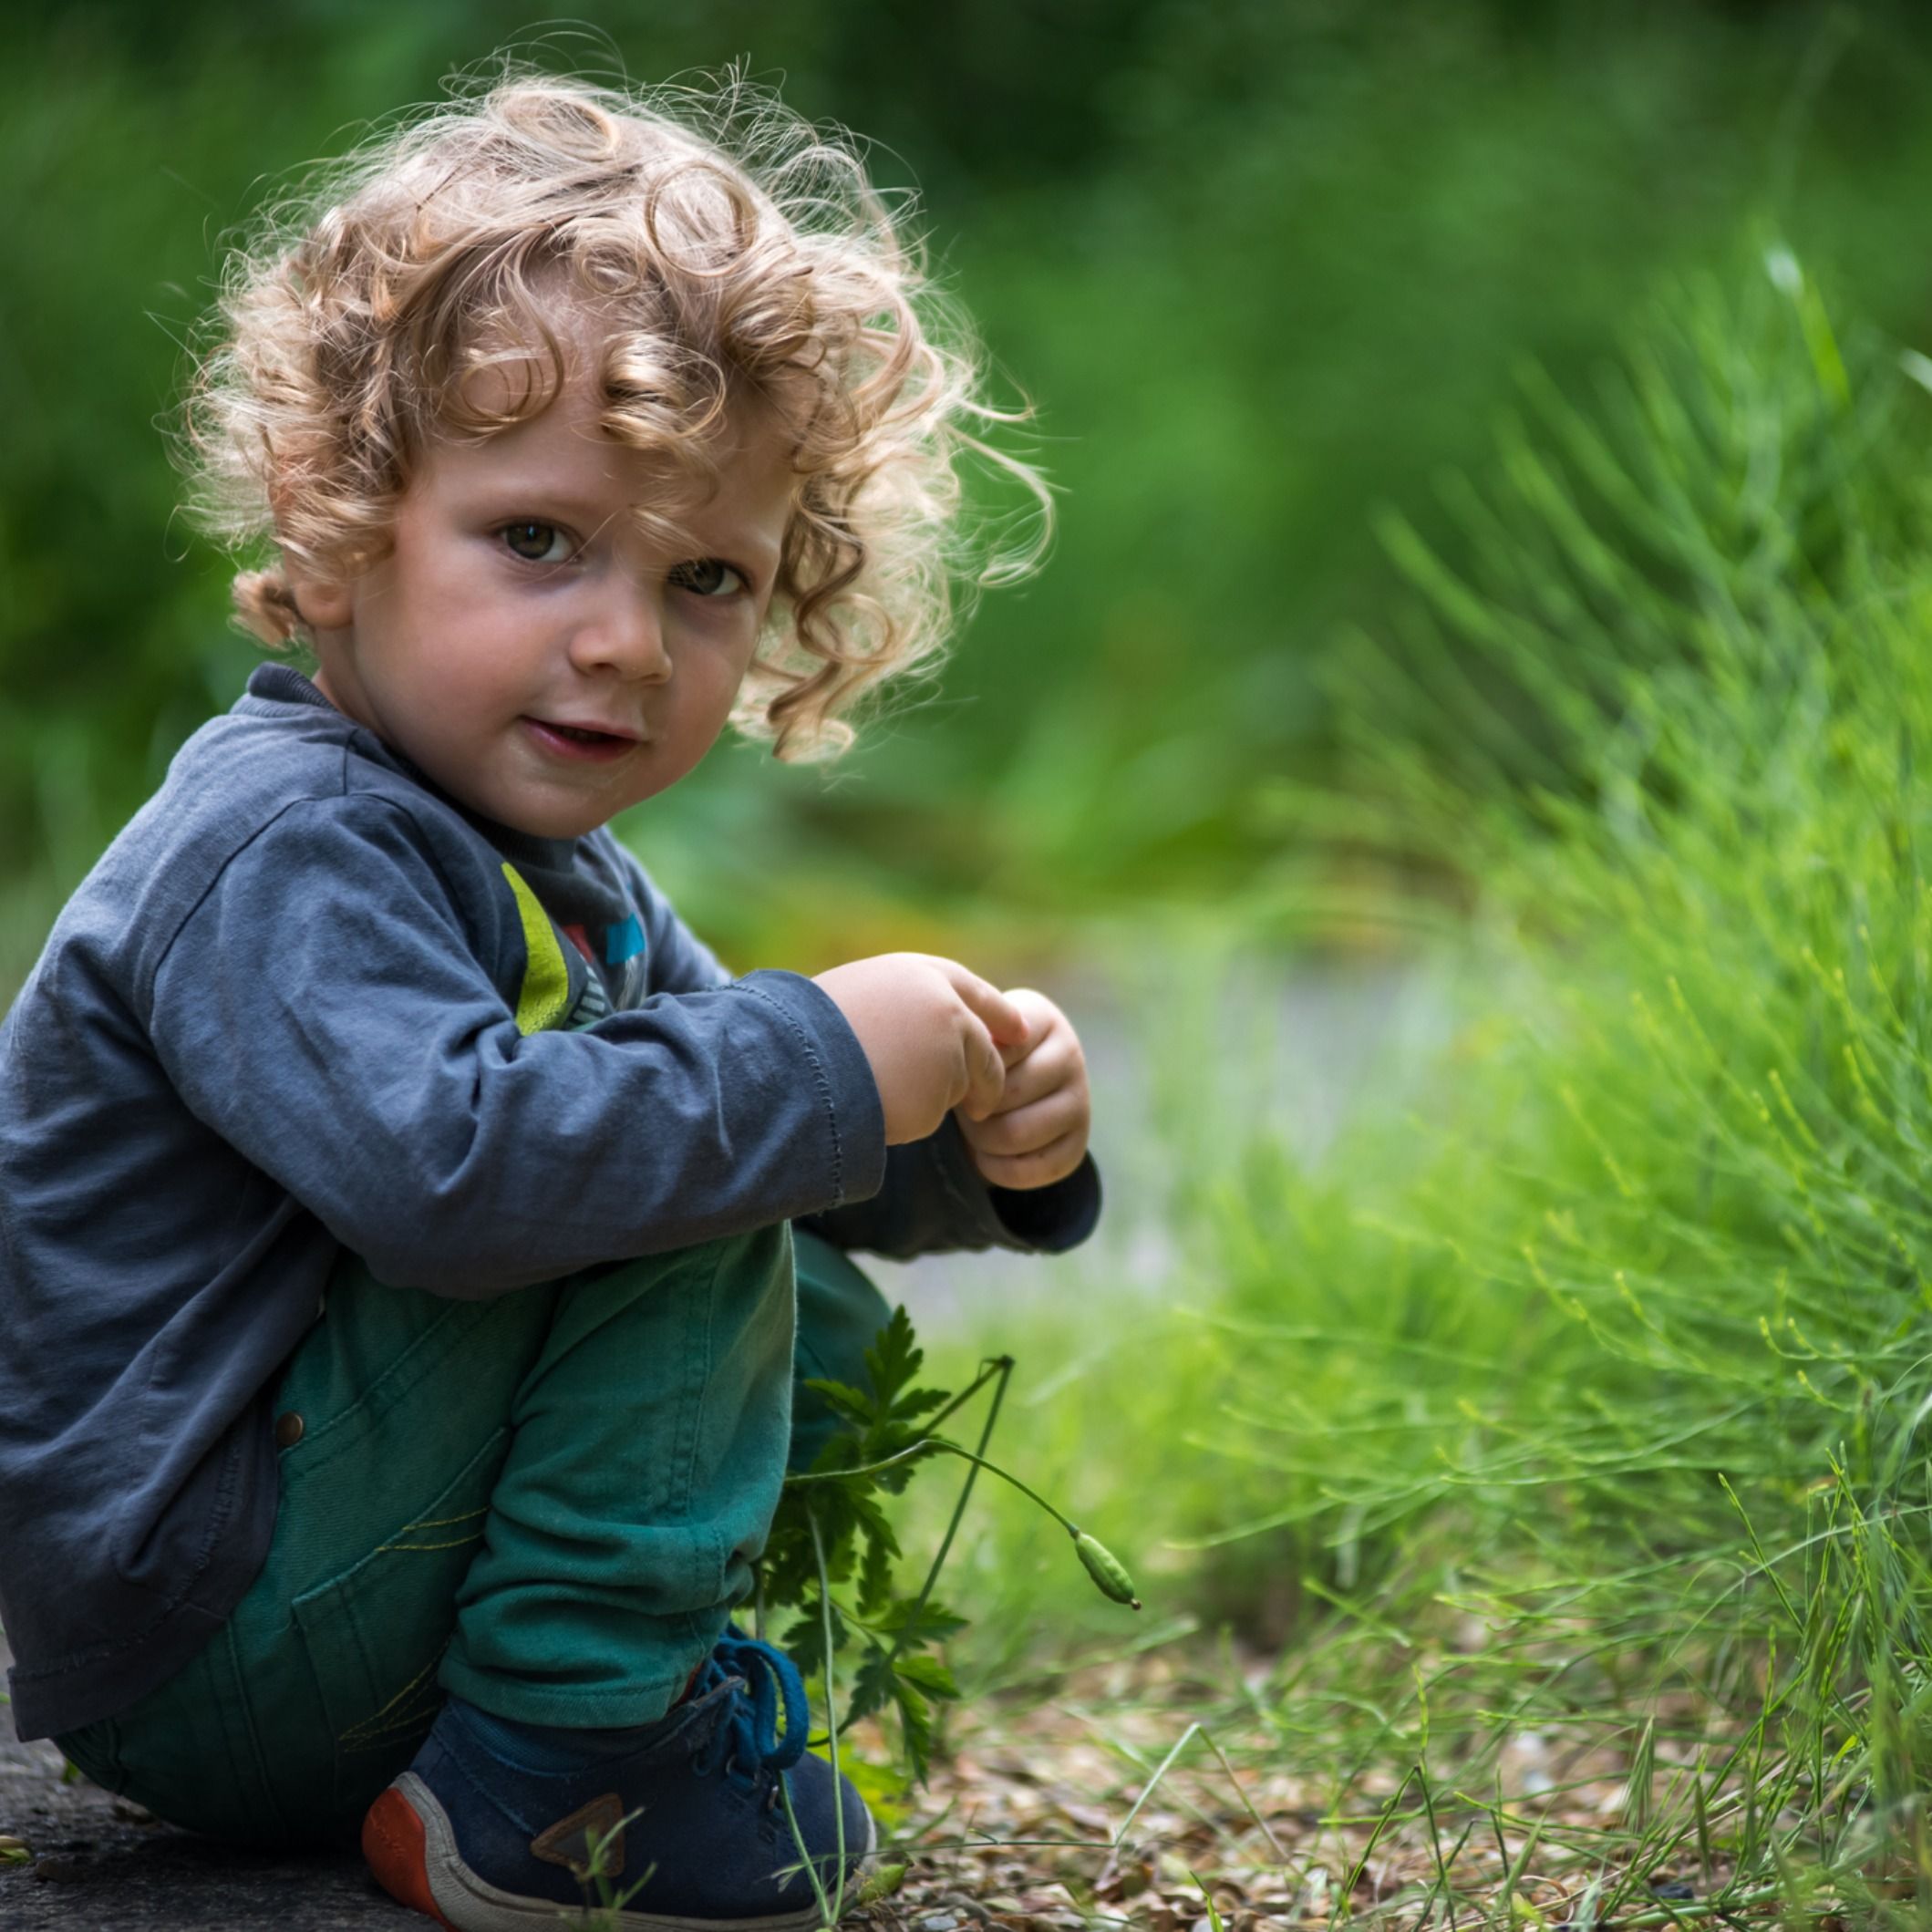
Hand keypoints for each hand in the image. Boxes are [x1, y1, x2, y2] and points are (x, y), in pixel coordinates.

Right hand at [812, 953, 1029, 1145]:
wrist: (795, 1065)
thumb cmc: (807, 1031)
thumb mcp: (856, 998)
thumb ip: (900, 1007)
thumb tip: (924, 1031)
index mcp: (919, 975)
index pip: (972, 991)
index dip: (998, 1012)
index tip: (1020, 1031)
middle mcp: (943, 1008)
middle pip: (980, 1047)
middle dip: (985, 1076)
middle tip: (983, 1105)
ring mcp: (946, 1052)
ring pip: (958, 1085)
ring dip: (932, 1098)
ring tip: (882, 1088)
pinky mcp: (941, 1093)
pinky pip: (935, 1114)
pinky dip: (913, 1118)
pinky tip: (880, 1105)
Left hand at [953, 988, 1090, 1189]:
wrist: (1008, 1083)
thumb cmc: (982, 1053)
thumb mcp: (975, 1029)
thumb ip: (966, 1033)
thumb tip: (955, 1061)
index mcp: (1043, 1020)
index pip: (998, 1049)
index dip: (969, 1070)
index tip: (957, 1071)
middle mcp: (1071, 1055)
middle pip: (1006, 1094)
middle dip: (971, 1109)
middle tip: (960, 1108)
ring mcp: (1079, 1100)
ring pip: (1016, 1134)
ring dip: (980, 1140)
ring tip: (971, 1129)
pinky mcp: (1078, 1143)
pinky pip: (1032, 1168)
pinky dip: (997, 1169)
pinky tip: (984, 1155)